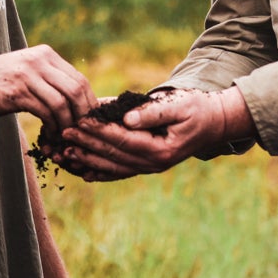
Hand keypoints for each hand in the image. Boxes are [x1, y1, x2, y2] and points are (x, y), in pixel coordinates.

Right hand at [0, 45, 95, 128]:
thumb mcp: (26, 70)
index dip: (89, 102)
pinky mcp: (17, 92)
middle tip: (82, 132)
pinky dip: (52, 126)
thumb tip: (75, 96)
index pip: (80, 79)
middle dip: (83, 115)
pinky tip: (50, 134)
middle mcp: (39, 61)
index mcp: (45, 54)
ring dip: (67, 124)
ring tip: (65, 136)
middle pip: (76, 89)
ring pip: (62, 102)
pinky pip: (45, 112)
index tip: (89, 121)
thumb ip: (48, 77)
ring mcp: (27, 76)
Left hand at [60, 88, 252, 180]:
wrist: (214, 123)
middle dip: (86, 145)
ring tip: (63, 154)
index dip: (99, 132)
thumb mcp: (179, 105)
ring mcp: (150, 168)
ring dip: (87, 161)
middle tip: (63, 135)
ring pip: (112, 168)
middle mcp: (154, 164)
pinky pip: (120, 172)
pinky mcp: (146, 165)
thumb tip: (125, 119)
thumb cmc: (197, 109)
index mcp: (162, 149)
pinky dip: (101, 172)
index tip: (79, 122)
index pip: (124, 140)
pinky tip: (82, 171)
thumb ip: (153, 112)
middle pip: (113, 156)